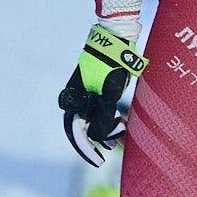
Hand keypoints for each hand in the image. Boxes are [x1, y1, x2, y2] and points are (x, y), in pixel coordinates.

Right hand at [59, 23, 145, 165]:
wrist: (118, 35)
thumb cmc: (112, 63)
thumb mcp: (109, 92)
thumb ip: (104, 116)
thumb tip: (103, 137)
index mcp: (75, 97)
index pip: (76, 130)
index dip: (86, 148)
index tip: (99, 160)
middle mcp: (78, 96)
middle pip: (83, 126)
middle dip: (97, 139)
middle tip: (110, 150)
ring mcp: (88, 90)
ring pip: (94, 117)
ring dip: (106, 128)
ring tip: (121, 135)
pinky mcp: (99, 86)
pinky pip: (101, 108)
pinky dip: (110, 117)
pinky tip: (122, 123)